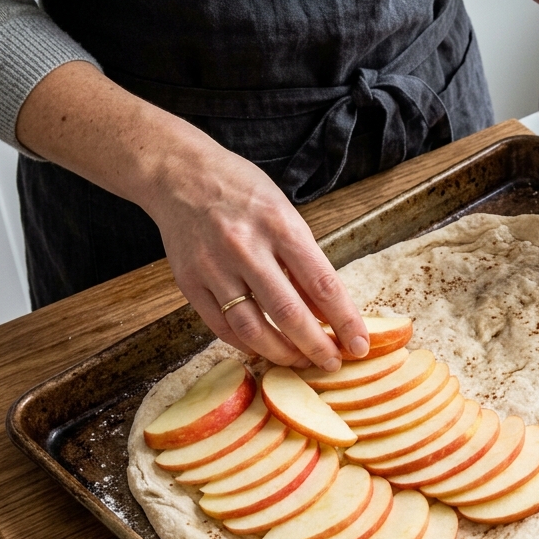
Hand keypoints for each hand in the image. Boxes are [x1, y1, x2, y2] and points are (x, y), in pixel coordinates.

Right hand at [147, 141, 368, 369]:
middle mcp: (246, 248)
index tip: (359, 345)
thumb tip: (328, 314)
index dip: (345, 320)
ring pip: (253, 328)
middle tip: (332, 363)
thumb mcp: (286, 216)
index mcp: (280, 226)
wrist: (180, 175)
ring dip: (282, 353)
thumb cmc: (243, 192)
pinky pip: (222, 328)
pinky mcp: (189, 282)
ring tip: (301, 361)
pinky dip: (247, 345)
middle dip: (316, 347)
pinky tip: (264, 350)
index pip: (322, 284)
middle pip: (288, 313)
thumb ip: (306, 264)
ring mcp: (213, 267)